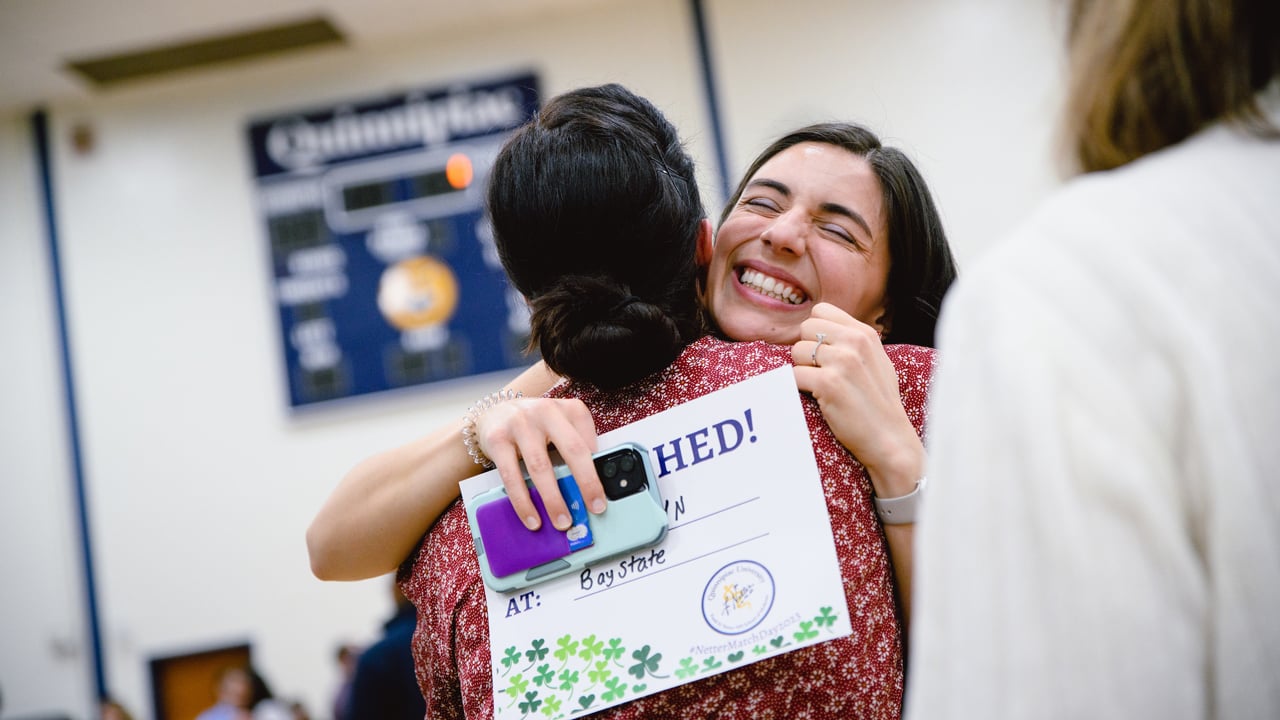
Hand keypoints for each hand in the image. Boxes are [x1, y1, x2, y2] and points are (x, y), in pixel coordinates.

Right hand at [476, 397, 607, 530]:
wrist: (493, 413)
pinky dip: (523, 502)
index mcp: (568, 409)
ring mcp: (520, 423)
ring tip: (562, 521)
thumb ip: (576, 447)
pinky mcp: (497, 439)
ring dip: (553, 500)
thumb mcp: (560, 426)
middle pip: (572, 449)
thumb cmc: (534, 425)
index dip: (599, 469)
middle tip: (595, 507)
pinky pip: (512, 476)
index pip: (590, 441)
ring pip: (541, 467)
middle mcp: (546, 412)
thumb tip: (590, 489)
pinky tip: (532, 518)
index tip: (603, 495)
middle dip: (586, 482)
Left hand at [791, 303, 923, 497]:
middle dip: (806, 350)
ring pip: (797, 351)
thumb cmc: (880, 403)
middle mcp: (855, 342)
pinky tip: (818, 398)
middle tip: (820, 372)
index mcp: (865, 333)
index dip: (815, 332)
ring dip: (802, 370)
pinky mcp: (828, 383)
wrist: (889, 439)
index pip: (821, 311)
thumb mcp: (876, 361)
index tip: (822, 353)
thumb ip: (854, 341)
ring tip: (821, 386)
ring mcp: (842, 361)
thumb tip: (822, 329)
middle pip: (805, 328)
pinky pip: (794, 375)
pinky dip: (799, 388)